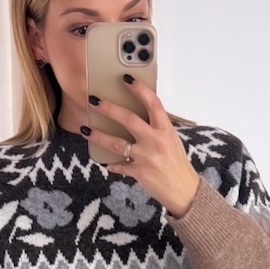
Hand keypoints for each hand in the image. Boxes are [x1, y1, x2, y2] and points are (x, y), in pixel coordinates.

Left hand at [84, 79, 199, 217]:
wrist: (184, 190)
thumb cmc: (177, 163)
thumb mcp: (172, 140)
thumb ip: (157, 127)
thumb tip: (139, 115)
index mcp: (165, 129)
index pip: (152, 103)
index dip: (139, 89)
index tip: (126, 78)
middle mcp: (156, 141)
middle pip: (129, 119)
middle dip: (109, 109)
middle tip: (94, 101)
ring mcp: (146, 157)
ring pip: (116, 143)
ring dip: (98, 136)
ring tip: (85, 129)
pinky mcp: (139, 172)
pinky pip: (119, 166)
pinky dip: (111, 165)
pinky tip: (104, 162)